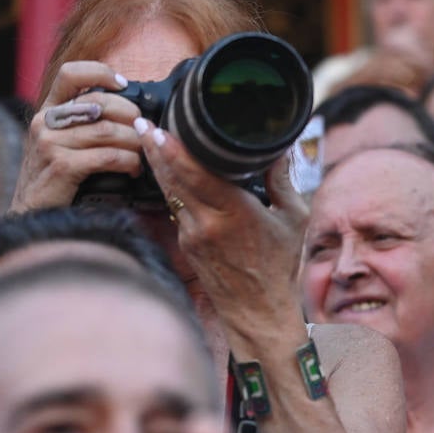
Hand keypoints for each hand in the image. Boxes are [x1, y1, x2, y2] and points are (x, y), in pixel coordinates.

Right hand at [12, 61, 142, 210]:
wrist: (34, 212)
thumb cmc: (59, 176)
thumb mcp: (66, 142)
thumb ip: (88, 123)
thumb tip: (133, 111)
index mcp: (49, 110)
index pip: (70, 74)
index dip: (101, 73)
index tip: (125, 85)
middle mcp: (46, 121)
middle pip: (100, 103)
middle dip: (132, 116)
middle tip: (144, 131)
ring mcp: (50, 143)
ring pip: (109, 131)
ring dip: (136, 144)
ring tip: (143, 156)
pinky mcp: (62, 166)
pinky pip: (108, 156)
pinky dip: (129, 162)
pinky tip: (135, 170)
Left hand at [136, 119, 308, 343]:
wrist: (259, 311)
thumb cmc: (281, 267)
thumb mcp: (292, 219)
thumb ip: (281, 181)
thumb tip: (279, 149)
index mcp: (236, 214)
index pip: (196, 175)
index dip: (173, 149)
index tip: (157, 127)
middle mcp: (207, 224)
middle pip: (172, 178)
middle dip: (154, 148)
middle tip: (140, 121)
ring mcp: (191, 235)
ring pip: (168, 191)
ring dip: (156, 164)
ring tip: (145, 136)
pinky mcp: (185, 244)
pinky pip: (174, 207)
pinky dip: (169, 185)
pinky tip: (165, 169)